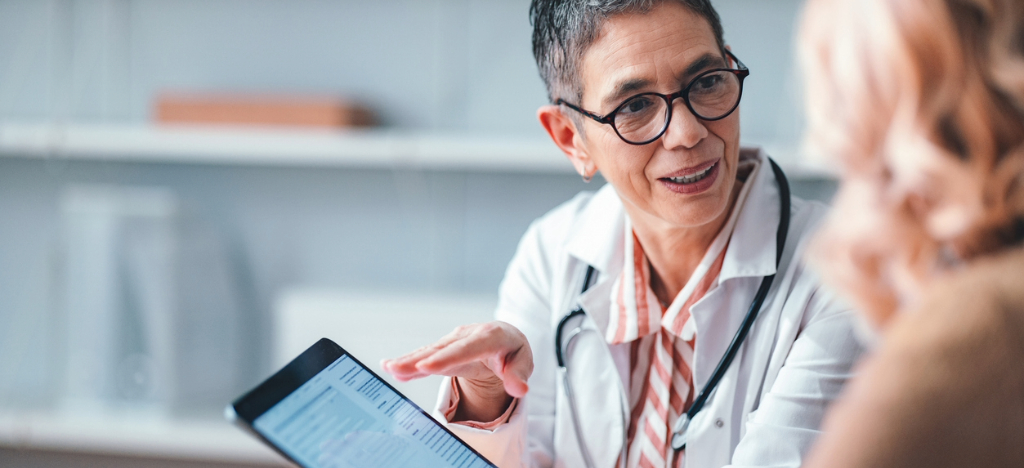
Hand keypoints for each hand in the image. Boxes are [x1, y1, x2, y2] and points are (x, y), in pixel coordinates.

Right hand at [382, 321, 532, 421]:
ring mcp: (454, 340)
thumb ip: (520, 375)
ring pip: (429, 351)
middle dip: (419, 359)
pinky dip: (408, 361)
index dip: (446, 358)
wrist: (505, 338)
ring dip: (408, 360)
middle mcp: (468, 334)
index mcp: (491, 336)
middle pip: (442, 349)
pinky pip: (425, 355)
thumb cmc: (514, 352)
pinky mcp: (444, 347)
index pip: (468, 349)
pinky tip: (388, 365)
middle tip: (396, 369)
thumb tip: (519, 389)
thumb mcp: (524, 362)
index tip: (427, 367)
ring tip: (388, 368)